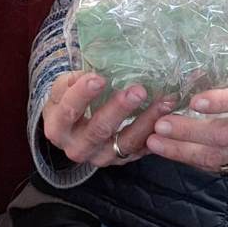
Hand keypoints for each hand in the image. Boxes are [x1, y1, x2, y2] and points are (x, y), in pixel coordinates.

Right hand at [42, 70, 175, 166]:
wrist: (71, 130)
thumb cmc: (68, 100)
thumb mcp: (64, 88)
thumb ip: (75, 79)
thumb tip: (98, 66)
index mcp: (58, 127)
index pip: (69, 111)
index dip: (83, 95)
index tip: (99, 78)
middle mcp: (77, 147)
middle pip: (99, 130)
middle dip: (120, 109)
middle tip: (138, 91)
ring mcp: (101, 157)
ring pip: (125, 143)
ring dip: (147, 121)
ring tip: (165, 101)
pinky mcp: (121, 160)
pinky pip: (141, 149)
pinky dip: (156, 134)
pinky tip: (169, 118)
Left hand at [146, 19, 227, 177]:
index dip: (220, 102)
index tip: (194, 100)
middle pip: (222, 134)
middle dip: (190, 131)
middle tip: (160, 123)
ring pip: (214, 156)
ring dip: (182, 150)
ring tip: (152, 141)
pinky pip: (213, 166)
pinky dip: (189, 160)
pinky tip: (166, 150)